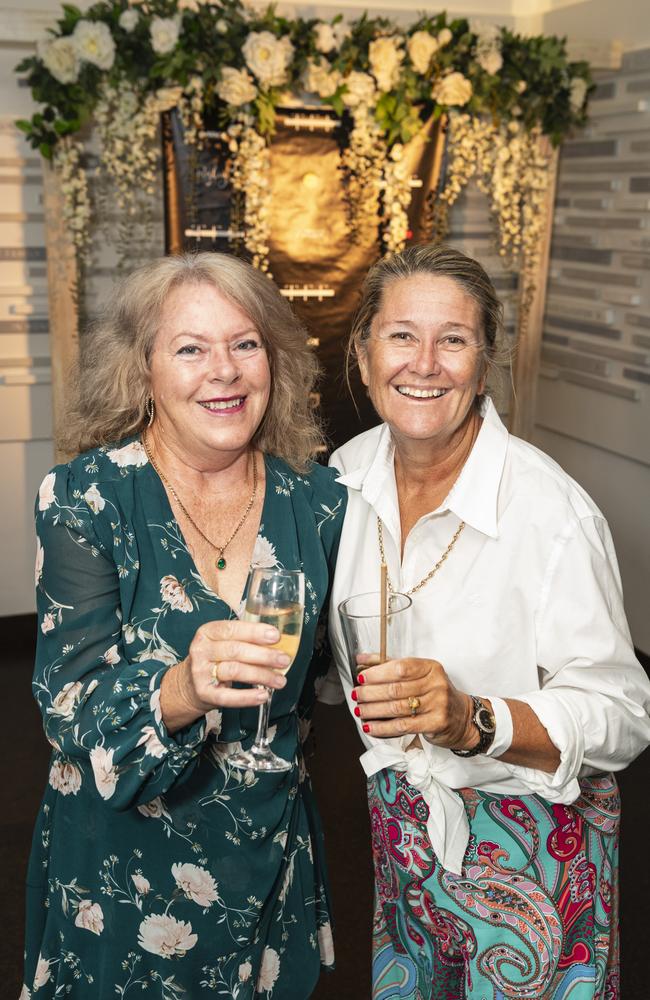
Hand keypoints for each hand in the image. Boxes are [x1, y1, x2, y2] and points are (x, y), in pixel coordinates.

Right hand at [161, 619, 288, 730]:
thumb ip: (245, 639)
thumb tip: (278, 642)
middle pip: (236, 650)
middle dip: (264, 655)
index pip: (232, 629)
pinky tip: (263, 695)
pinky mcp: (203, 693)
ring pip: (235, 671)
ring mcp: (200, 672)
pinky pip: (227, 696)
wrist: (188, 685)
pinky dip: (247, 697)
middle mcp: (201, 650)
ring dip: (261, 676)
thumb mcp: (222, 643)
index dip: (255, 632)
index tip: (276, 636)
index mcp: (208, 632)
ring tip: (279, 680)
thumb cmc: (214, 659)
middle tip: (284, 660)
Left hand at [351, 656, 476, 750]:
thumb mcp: (419, 675)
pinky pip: (403, 725)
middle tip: (356, 695)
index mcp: (430, 667)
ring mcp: (438, 704)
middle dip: (371, 693)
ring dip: (373, 710)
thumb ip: (390, 665)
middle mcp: (436, 684)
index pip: (400, 668)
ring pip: (397, 708)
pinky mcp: (436, 723)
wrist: (463, 717)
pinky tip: (370, 727)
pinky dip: (383, 727)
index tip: (362, 678)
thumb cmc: (435, 693)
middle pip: (396, 688)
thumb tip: (361, 660)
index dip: (378, 673)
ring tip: (359, 710)